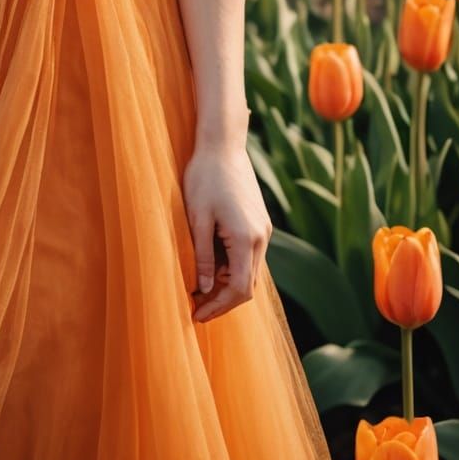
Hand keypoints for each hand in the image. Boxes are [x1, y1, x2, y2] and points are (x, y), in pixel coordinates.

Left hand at [182, 136, 271, 324]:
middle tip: (195, 307)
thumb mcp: (197, 218)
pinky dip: (231, 267)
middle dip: (222, 300)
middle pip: (247, 285)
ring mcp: (263, 230)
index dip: (218, 306)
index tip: (195, 314)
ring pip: (248, 271)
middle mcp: (261, 238)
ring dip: (226, 284)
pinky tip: (209, 266)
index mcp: (246, 239)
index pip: (238, 289)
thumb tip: (203, 289)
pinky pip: (248, 256)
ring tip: (196, 288)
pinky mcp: (259, 222)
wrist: (223, 145)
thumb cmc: (205, 178)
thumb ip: (202, 256)